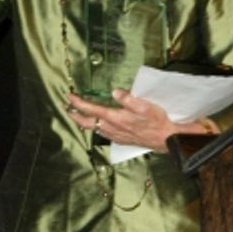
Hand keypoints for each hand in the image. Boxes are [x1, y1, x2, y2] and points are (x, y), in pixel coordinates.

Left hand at [66, 89, 210, 151]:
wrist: (166, 139)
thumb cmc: (156, 121)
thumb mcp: (145, 106)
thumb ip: (128, 99)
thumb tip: (115, 92)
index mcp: (115, 118)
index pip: (91, 109)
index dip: (78, 102)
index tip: (69, 95)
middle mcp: (111, 128)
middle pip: (86, 122)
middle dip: (74, 114)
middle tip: (66, 107)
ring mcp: (115, 135)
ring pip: (93, 129)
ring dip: (82, 121)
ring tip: (76, 115)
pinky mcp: (120, 139)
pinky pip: (101, 134)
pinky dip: (94, 128)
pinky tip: (95, 126)